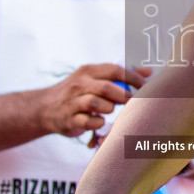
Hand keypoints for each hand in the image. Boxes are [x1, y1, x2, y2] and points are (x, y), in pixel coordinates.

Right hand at [35, 64, 150, 137]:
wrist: (44, 108)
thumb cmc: (77, 93)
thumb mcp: (93, 78)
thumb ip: (121, 75)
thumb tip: (149, 72)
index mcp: (87, 71)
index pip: (114, 70)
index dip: (133, 78)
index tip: (146, 87)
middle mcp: (79, 84)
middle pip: (106, 87)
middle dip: (123, 96)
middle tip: (132, 103)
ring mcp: (72, 102)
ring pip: (96, 104)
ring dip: (109, 109)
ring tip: (110, 110)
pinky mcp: (69, 119)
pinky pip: (89, 122)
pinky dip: (99, 123)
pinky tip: (100, 122)